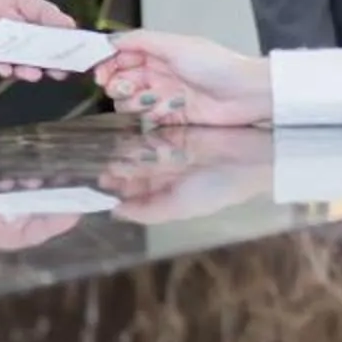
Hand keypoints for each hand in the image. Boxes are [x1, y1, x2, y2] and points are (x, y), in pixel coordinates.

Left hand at [0, 0, 75, 83]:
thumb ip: (43, 11)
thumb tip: (70, 25)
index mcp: (36, 33)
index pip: (58, 43)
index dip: (69, 50)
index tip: (79, 57)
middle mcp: (24, 50)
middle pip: (44, 60)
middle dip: (53, 66)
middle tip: (59, 71)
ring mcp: (6, 59)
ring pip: (23, 67)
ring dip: (29, 71)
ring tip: (34, 73)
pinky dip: (4, 68)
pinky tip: (7, 68)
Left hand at [89, 128, 274, 226]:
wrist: (251, 157)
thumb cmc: (216, 187)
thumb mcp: (180, 205)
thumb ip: (147, 210)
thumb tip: (114, 213)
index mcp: (171, 194)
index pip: (136, 192)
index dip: (116, 188)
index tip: (92, 183)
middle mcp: (169, 174)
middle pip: (135, 170)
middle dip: (115, 168)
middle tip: (89, 161)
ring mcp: (173, 151)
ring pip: (139, 150)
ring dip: (122, 150)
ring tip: (98, 145)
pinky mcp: (178, 129)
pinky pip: (151, 131)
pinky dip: (136, 132)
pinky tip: (118, 128)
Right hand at [95, 30, 271, 127]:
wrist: (244, 94)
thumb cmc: (216, 65)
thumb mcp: (175, 45)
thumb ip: (140, 40)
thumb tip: (111, 40)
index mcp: (157, 51)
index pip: (119, 56)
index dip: (106, 65)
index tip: (100, 74)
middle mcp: (157, 72)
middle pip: (120, 80)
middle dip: (119, 85)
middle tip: (130, 88)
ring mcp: (163, 94)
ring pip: (129, 101)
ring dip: (137, 102)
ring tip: (156, 99)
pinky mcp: (171, 115)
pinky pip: (147, 117)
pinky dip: (154, 113)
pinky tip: (171, 108)